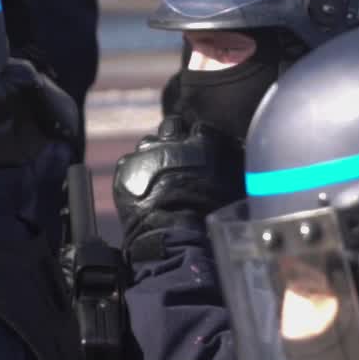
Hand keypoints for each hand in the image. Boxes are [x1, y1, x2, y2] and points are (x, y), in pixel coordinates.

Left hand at [112, 116, 244, 261]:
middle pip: (171, 126)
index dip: (198, 141)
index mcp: (204, 140)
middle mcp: (173, 140)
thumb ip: (227, 162)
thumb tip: (230, 155)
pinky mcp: (126, 168)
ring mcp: (146, 153)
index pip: (200, 128)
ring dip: (152, 155)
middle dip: (172, 137)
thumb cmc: (212, 214)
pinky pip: (129, 164)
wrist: (176, 234)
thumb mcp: (232, 183)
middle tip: (175, 157)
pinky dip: (135, 173)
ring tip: (157, 177)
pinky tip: (142, 189)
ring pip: (148, 144)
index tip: (198, 153)